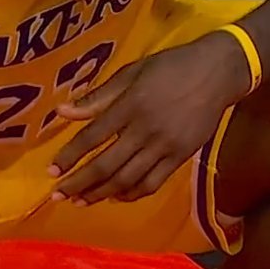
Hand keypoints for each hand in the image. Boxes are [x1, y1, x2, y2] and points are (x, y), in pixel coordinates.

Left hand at [49, 35, 252, 206]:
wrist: (218, 73)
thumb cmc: (170, 67)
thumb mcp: (131, 73)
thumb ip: (98, 97)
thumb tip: (62, 112)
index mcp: (130, 105)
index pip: (92, 137)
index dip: (69, 156)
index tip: (51, 170)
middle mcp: (145, 130)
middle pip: (106, 165)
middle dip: (79, 183)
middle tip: (58, 195)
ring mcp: (165, 147)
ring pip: (128, 179)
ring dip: (101, 193)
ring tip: (81, 201)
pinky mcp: (181, 157)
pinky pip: (152, 183)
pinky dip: (132, 194)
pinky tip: (116, 196)